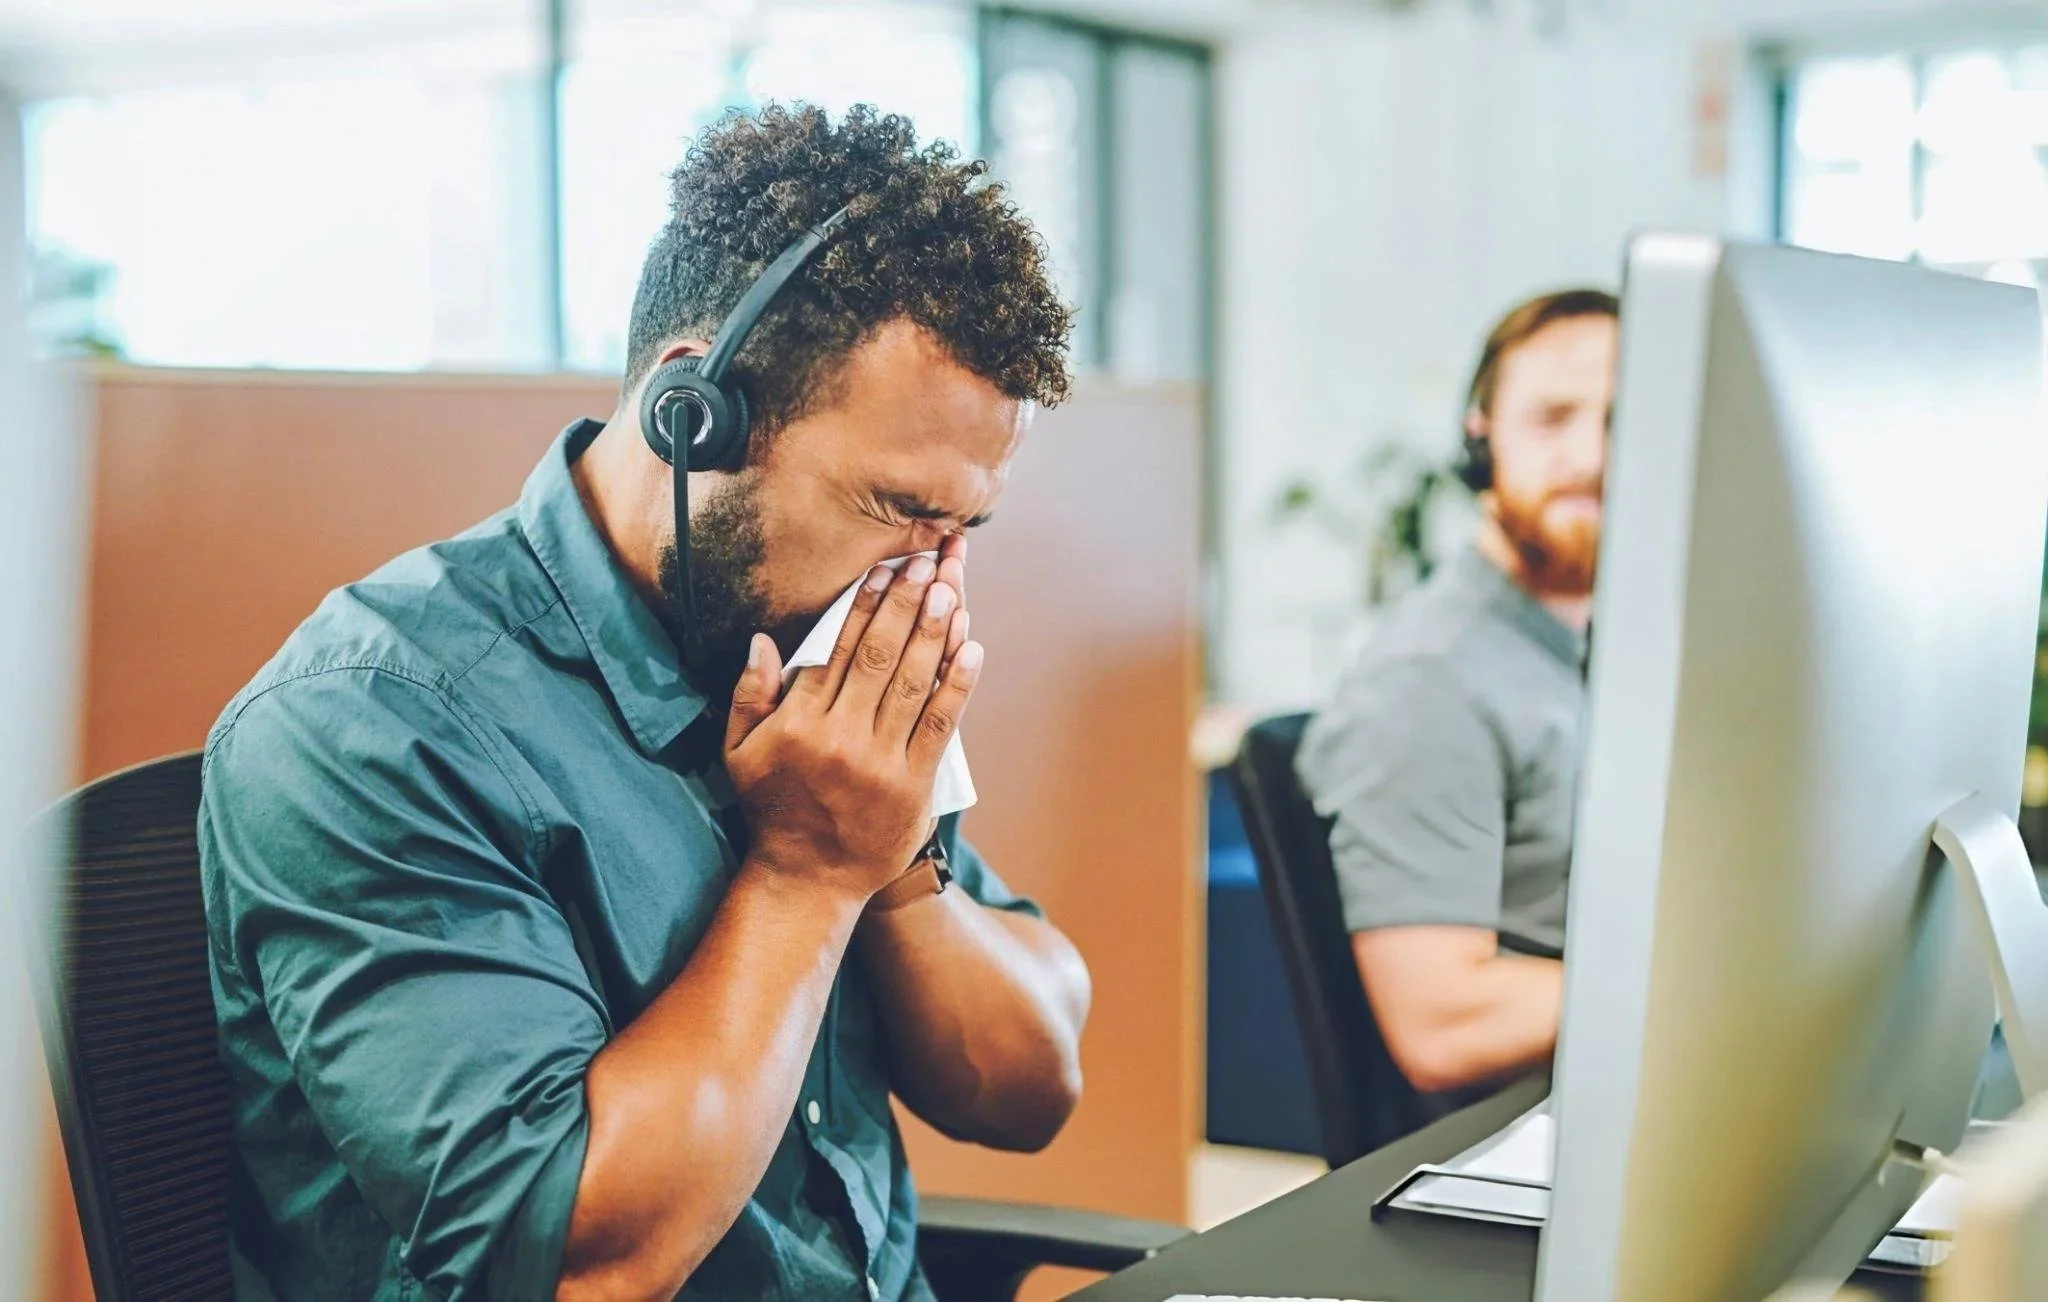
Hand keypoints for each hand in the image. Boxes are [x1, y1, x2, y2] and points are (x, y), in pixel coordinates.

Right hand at [724, 553, 982, 901]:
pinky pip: (939, 725)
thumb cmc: (773, 808)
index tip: (884, 568)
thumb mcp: (739, 753)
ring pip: (912, 683)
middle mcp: (840, 737)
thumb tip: (761, 640)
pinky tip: (971, 648)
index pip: (836, 649)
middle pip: (879, 656)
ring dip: (934, 632)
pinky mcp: (913, 786)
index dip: (863, 604)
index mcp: (799, 723)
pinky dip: (957, 685)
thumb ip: (748, 696)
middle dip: (905, 603)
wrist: (808, 879)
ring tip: (950, 588)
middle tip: (927, 562)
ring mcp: (879, 762)